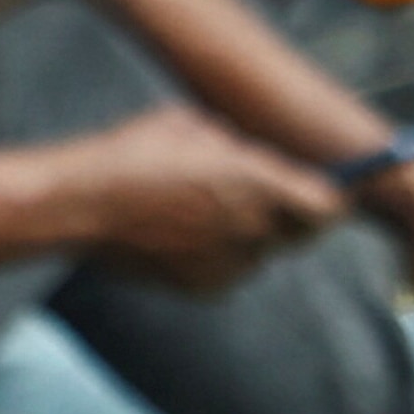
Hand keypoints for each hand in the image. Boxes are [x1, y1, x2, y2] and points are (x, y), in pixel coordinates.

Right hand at [63, 106, 340, 293]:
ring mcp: (226, 264)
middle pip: (298, 233)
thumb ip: (240, 147)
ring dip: (250, 234)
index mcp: (257, 183)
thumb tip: (255, 158)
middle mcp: (250, 229)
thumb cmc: (136, 152)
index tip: (330, 191)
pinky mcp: (202, 288)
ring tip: (205, 208)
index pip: (327, 208)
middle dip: (290, 215)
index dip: (332, 199)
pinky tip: (186, 232)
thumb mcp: (197, 125)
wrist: (82, 205)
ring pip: (261, 251)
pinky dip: (221, 255)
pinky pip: (230, 270)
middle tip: (262, 195)